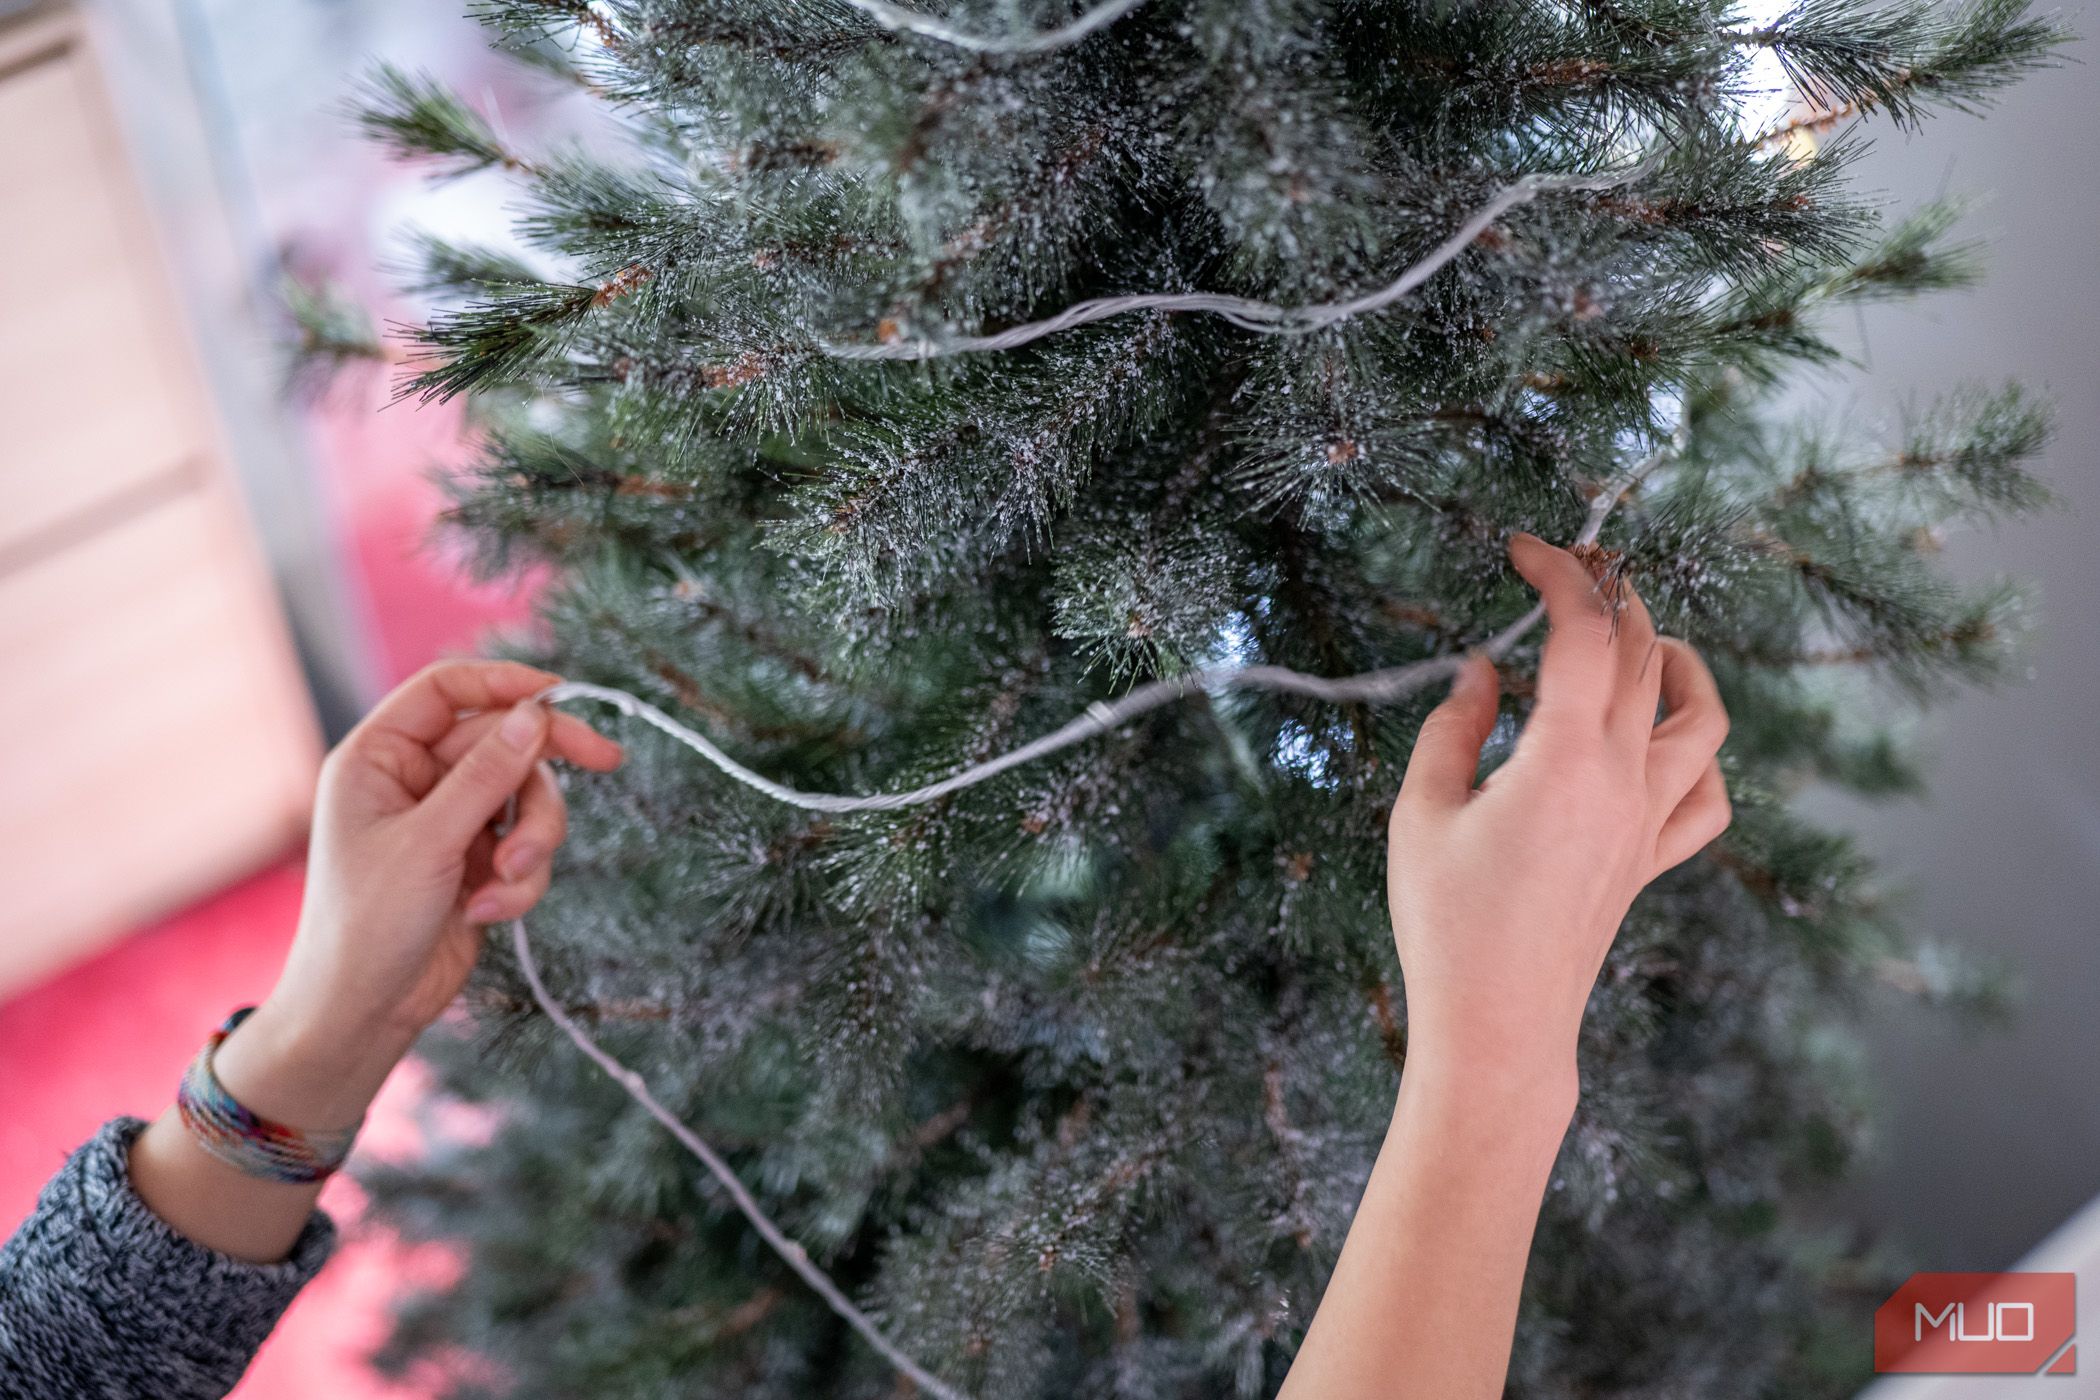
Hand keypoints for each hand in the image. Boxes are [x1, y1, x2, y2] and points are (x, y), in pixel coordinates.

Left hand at [218, 660, 621, 1127]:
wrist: (365, 1011)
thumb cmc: (368, 924)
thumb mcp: (430, 843)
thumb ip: (485, 776)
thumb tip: (534, 714)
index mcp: (380, 758)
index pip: (447, 689)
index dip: (504, 683)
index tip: (561, 695)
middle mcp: (414, 780)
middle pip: (503, 742)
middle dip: (540, 777)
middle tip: (609, 759)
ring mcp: (449, 821)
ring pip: (525, 798)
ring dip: (532, 842)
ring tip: (507, 882)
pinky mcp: (477, 860)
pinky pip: (527, 847)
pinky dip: (521, 881)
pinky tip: (489, 912)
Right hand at [1386, 534, 1730, 1096]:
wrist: (1498, 1026)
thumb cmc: (1448, 924)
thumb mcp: (1422, 813)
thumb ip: (1453, 727)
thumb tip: (1482, 671)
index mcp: (1564, 759)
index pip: (1583, 633)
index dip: (1560, 573)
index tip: (1525, 547)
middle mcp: (1624, 782)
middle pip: (1645, 655)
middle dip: (1613, 594)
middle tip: (1568, 569)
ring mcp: (1648, 824)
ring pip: (1704, 719)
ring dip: (1678, 662)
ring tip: (1638, 640)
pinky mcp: (1651, 863)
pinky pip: (1710, 798)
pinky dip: (1700, 757)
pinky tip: (1662, 742)